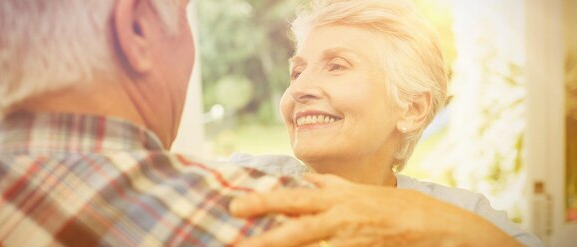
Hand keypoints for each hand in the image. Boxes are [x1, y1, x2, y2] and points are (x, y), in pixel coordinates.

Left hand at [230, 174, 520, 246]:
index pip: (294, 199)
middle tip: (234, 215)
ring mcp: (354, 235)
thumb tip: (307, 182)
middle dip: (264, 220)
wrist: (442, 226)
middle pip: (296, 221)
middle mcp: (343, 214)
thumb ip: (333, 188)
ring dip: (282, 243)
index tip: (235, 207)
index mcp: (339, 199)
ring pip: (309, 241)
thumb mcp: (364, 192)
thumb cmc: (400, 209)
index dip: (263, 202)